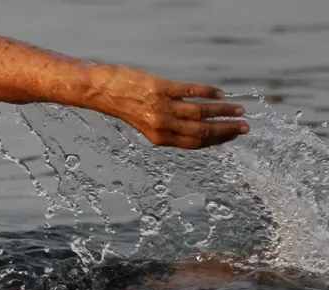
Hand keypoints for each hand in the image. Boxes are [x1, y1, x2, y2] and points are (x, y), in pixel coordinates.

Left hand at [94, 65, 248, 148]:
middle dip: (226, 130)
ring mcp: (161, 107)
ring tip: (238, 109)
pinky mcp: (160, 88)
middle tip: (245, 127)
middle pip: (201, 131)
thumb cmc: (124, 105)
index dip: (216, 141)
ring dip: (222, 111)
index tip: (233, 137)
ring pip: (199, 112)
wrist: (101, 90)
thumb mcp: (145, 122)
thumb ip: (167, 127)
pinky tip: (220, 93)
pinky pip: (189, 91)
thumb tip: (195, 126)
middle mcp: (161, 126)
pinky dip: (207, 92)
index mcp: (159, 138)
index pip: (194, 143)